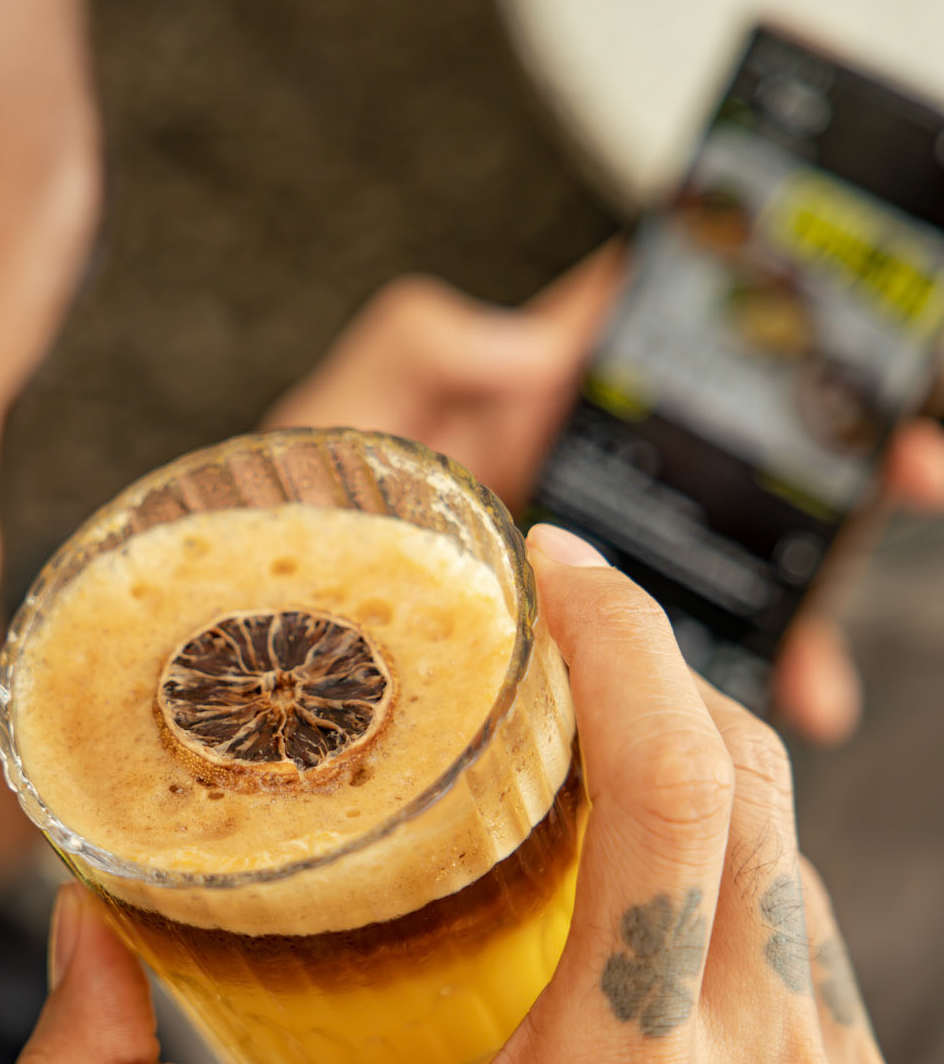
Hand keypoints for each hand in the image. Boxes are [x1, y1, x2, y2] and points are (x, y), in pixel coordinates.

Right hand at [9, 531, 942, 1063]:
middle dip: (659, 690)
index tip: (557, 568)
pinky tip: (661, 961)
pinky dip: (744, 933)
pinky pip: (826, 989)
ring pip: (801, 888)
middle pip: (754, 799)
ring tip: (597, 803)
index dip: (624, 640)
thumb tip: (79, 925)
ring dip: (707, 814)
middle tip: (560, 659)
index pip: (673, 796)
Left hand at [266, 249, 943, 746]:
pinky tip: (774, 723)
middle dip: (840, 467)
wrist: (193, 651)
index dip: (781, 340)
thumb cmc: (254, 523)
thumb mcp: (329, 419)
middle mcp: (576, 489)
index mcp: (534, 408)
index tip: (871, 343)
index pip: (675, 349)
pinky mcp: (567, 670)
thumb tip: (531, 343)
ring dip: (799, 608)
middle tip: (918, 472)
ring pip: (723, 577)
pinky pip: (669, 676)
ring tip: (829, 666)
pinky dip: (729, 698)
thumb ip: (414, 352)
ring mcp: (581, 582)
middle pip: (737, 464)